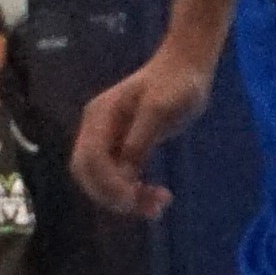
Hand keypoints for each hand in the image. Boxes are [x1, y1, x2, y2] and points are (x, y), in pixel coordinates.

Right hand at [71, 52, 205, 216]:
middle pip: (88, 174)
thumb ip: (140, 140)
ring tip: (159, 205)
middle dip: (113, 196)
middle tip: (149, 207)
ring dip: (125, 198)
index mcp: (100, 116)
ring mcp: (109, 138)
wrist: (187, 66)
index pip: (89, 159)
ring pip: (103, 179)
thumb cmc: (177, 82)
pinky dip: (133, 191)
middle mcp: (97, 129)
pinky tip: (155, 196)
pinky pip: (119, 176)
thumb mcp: (160, 109)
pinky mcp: (124, 146)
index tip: (134, 198)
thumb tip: (125, 174)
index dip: (107, 183)